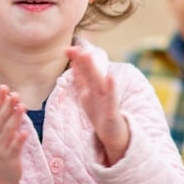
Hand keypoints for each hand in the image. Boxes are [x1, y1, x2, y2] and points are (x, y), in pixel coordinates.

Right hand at [0, 86, 26, 183]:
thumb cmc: (1, 151)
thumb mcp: (0, 134)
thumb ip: (5, 118)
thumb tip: (12, 100)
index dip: (0, 100)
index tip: (3, 87)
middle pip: (2, 119)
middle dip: (8, 106)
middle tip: (15, 94)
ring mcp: (2, 147)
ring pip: (9, 131)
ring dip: (15, 119)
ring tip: (21, 107)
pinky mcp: (10, 158)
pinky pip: (15, 148)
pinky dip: (19, 140)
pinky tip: (24, 132)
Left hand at [68, 45, 127, 164]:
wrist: (115, 135)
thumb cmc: (100, 114)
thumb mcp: (87, 96)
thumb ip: (81, 80)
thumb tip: (73, 63)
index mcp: (91, 89)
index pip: (84, 72)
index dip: (77, 60)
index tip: (67, 48)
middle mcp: (99, 92)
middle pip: (91, 74)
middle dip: (83, 61)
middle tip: (75, 48)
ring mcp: (107, 101)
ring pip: (99, 83)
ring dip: (94, 69)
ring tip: (88, 56)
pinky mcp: (112, 113)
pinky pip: (111, 100)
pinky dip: (111, 88)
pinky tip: (110, 77)